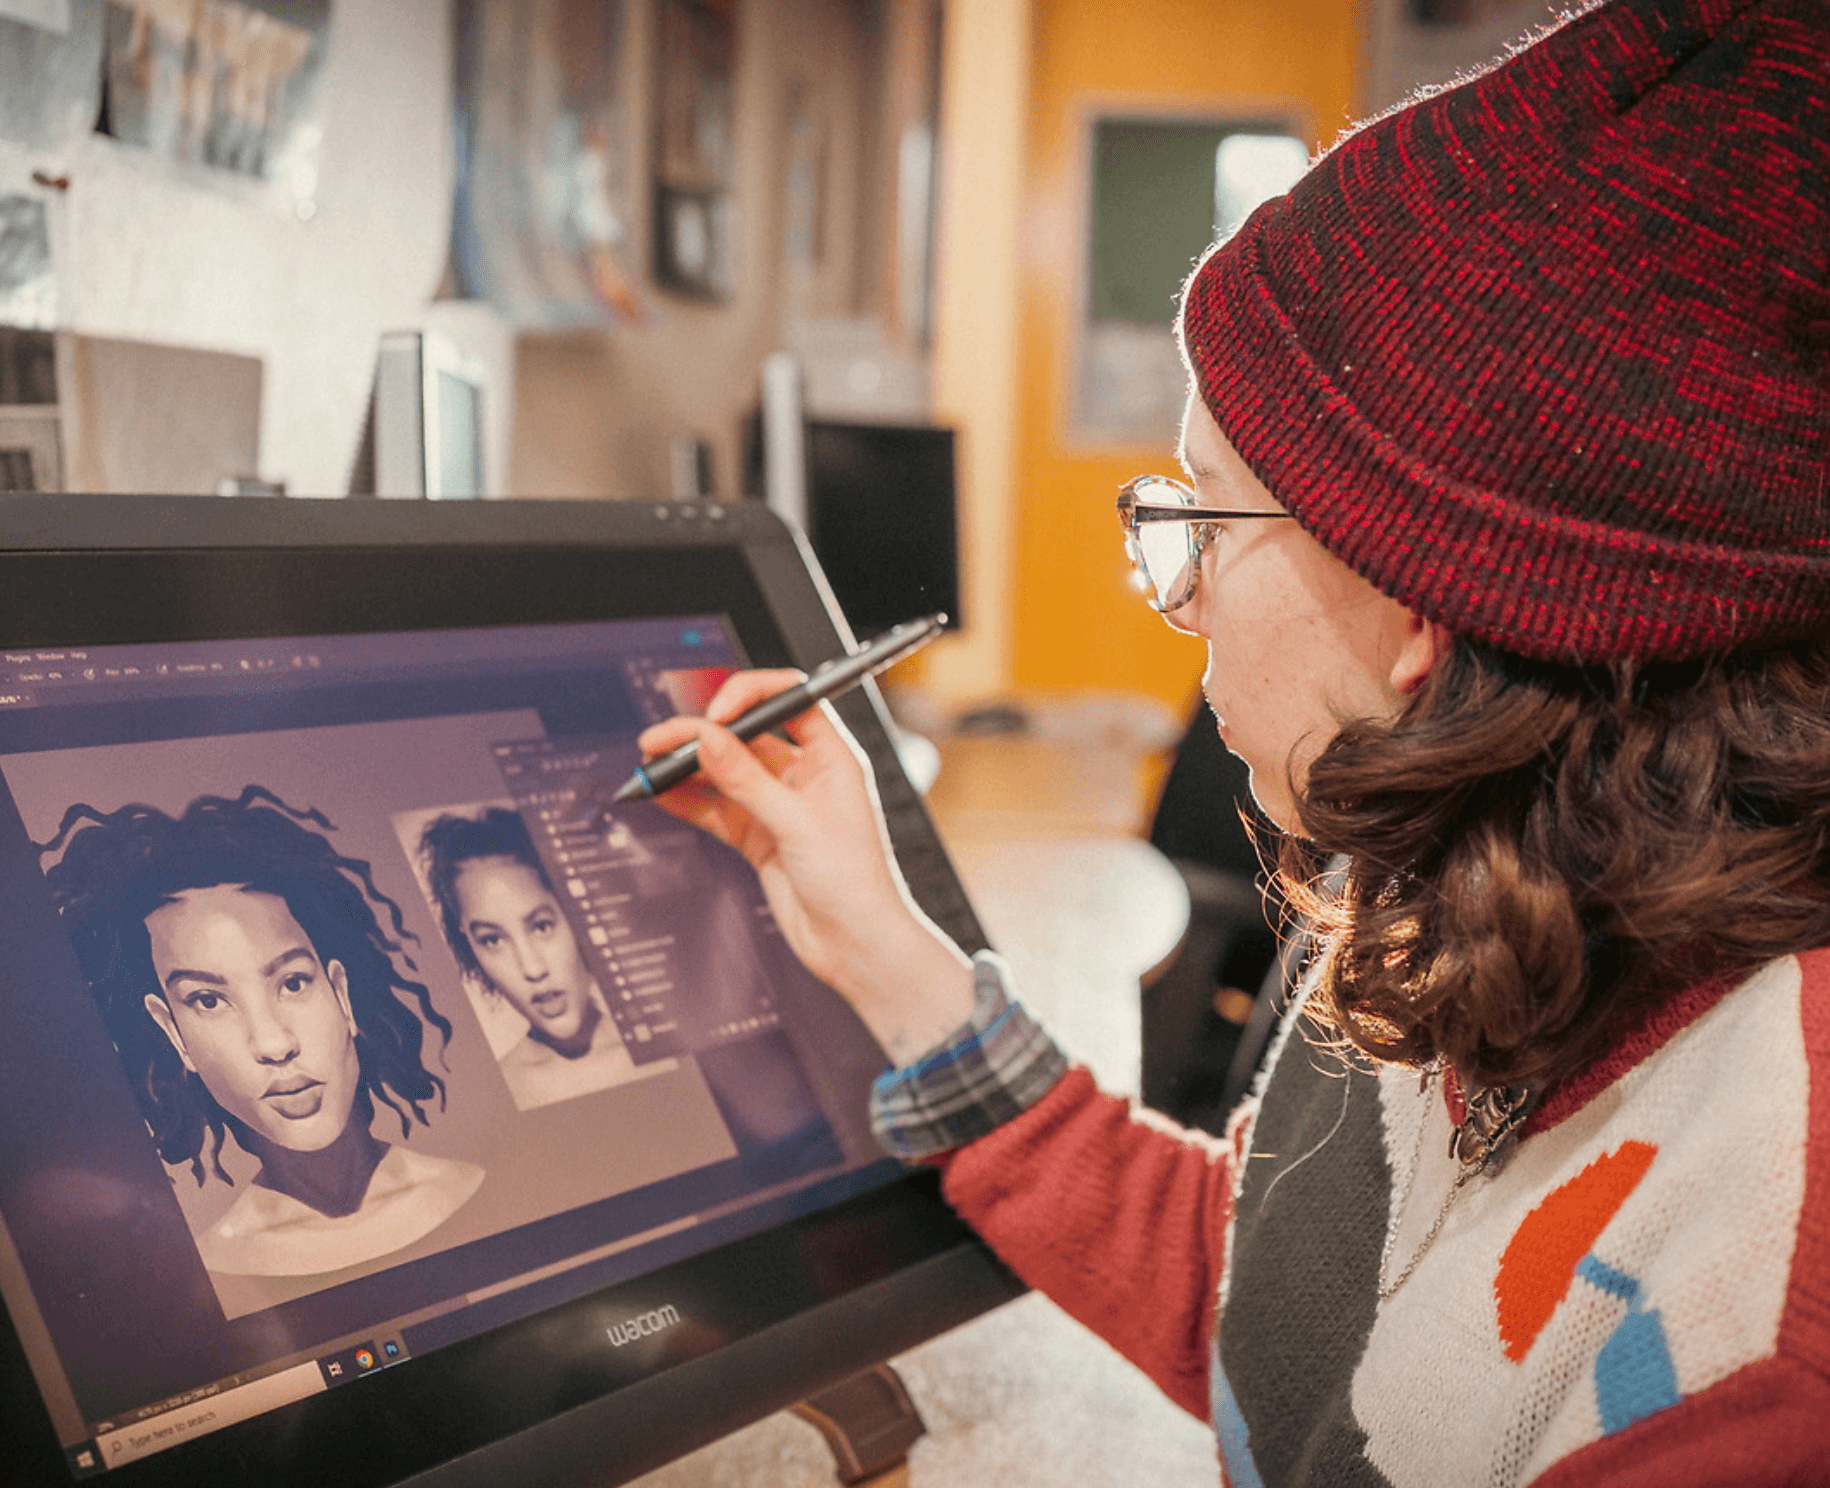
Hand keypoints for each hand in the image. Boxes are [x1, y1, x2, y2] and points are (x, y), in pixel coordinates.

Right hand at [637, 671, 972, 1063]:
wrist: (855, 945)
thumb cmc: (856, 883)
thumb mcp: (798, 822)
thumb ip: (747, 780)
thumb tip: (709, 740)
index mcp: (832, 757)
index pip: (790, 699)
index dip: (750, 696)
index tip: (715, 713)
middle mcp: (805, 776)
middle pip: (747, 735)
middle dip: (703, 733)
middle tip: (663, 739)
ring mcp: (779, 806)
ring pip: (726, 772)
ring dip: (689, 766)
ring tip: (653, 764)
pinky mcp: (760, 837)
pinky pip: (717, 809)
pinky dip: (689, 800)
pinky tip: (663, 793)